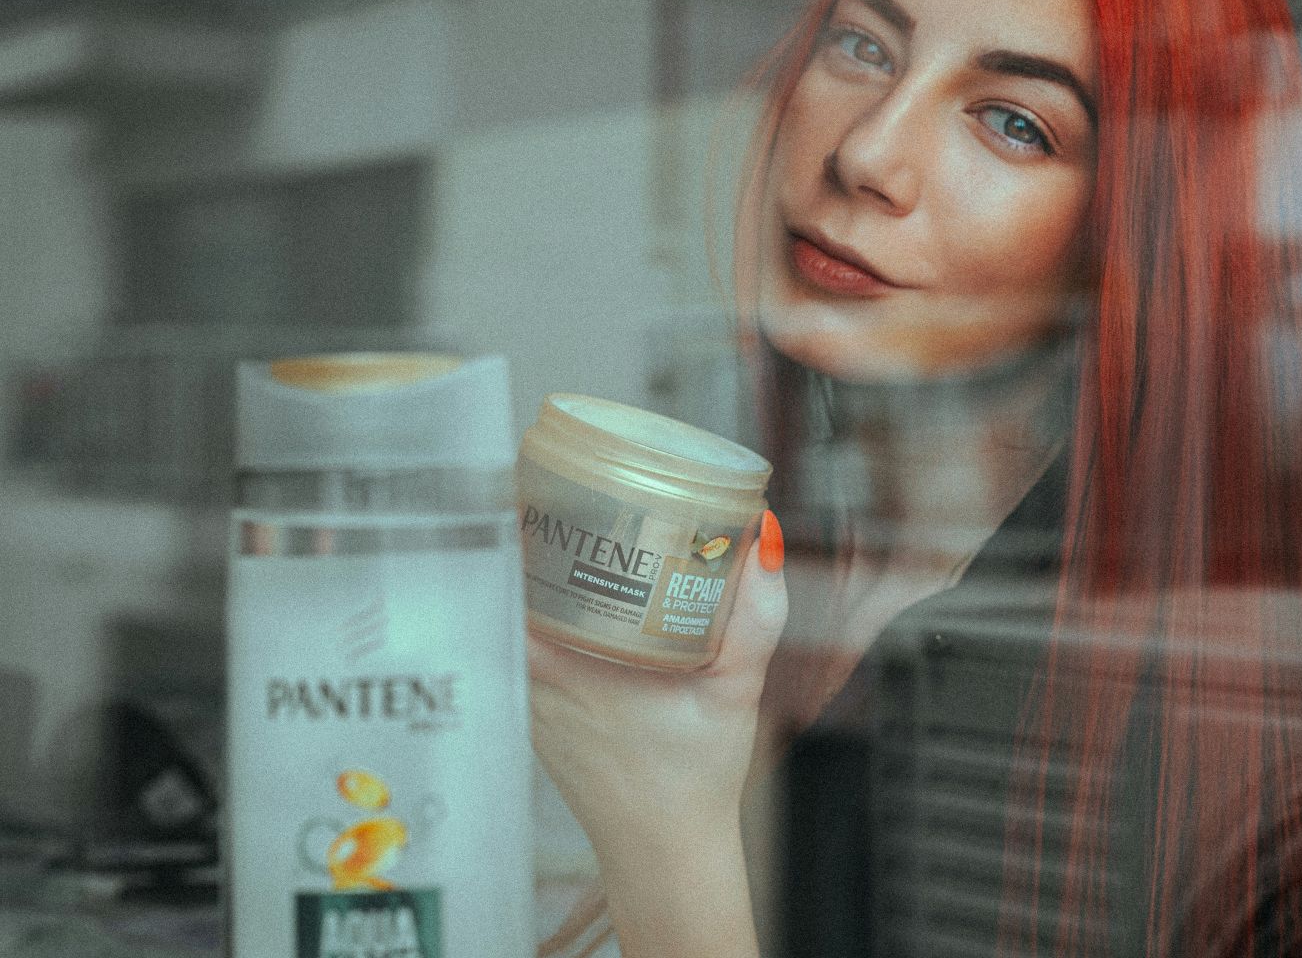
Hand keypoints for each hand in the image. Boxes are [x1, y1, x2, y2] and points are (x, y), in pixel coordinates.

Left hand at [529, 512, 787, 843]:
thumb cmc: (692, 782)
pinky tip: (572, 587)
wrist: (665, 850)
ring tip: (563, 517)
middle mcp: (532, 679)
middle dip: (530, 530)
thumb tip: (766, 541)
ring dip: (534, 570)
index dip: (511, 520)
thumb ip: (756, 618)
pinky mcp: (538, 712)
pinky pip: (526, 643)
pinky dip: (544, 610)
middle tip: (560, 480)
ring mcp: (528, 698)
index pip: (510, 575)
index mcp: (563, 666)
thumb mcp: (736, 691)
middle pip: (508, 583)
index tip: (531, 478)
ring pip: (513, 614)